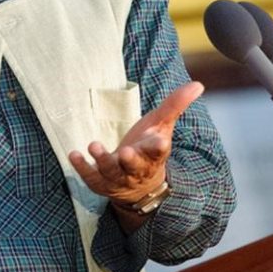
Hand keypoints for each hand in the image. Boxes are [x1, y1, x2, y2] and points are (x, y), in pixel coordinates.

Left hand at [68, 81, 202, 204]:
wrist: (139, 186)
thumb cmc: (148, 149)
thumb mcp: (161, 126)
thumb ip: (175, 105)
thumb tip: (198, 84)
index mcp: (154, 155)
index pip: (159, 151)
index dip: (159, 146)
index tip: (161, 141)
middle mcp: (137, 169)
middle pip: (135, 166)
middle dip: (131, 160)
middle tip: (126, 152)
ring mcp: (118, 178)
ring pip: (112, 172)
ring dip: (103, 160)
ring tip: (93, 145)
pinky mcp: (101, 183)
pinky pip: (91, 178)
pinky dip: (82, 168)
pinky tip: (74, 154)